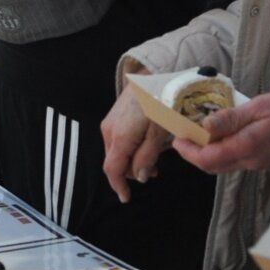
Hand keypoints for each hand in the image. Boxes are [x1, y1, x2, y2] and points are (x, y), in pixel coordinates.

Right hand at [101, 82, 170, 202]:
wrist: (155, 72)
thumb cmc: (161, 100)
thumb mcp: (160, 131)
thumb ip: (148, 156)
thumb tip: (140, 177)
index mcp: (120, 137)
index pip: (112, 170)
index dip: (119, 186)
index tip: (127, 198)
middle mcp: (109, 130)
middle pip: (115, 162)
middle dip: (131, 172)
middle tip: (154, 172)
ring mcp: (110, 122)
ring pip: (117, 151)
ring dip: (132, 160)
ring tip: (154, 159)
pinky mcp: (114, 116)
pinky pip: (118, 140)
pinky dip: (130, 148)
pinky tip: (146, 144)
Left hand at [172, 88, 269, 173]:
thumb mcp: (261, 106)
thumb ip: (232, 117)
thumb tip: (205, 125)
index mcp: (246, 147)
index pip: (207, 159)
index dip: (187, 151)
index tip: (177, 137)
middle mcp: (250, 161)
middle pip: (212, 166)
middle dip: (194, 153)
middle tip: (183, 134)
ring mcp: (258, 162)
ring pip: (224, 164)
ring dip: (207, 152)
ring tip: (199, 132)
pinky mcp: (264, 159)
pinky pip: (236, 159)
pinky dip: (222, 150)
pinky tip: (222, 134)